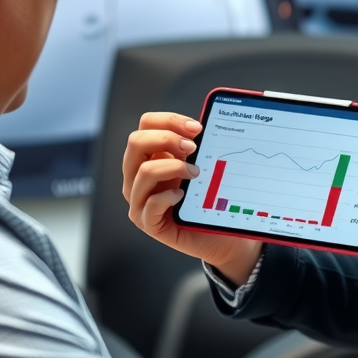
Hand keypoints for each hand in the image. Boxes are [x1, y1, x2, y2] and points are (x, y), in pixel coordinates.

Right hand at [122, 112, 262, 284]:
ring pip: (143, 171)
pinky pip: (150, 204)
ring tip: (196, 174)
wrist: (222, 237)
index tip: (197, 128)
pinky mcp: (148, 223)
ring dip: (173, 167)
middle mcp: (137, 176)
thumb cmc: (210, 200)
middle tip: (194, 148)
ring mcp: (139, 200)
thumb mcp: (204, 167)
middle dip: (167, 139)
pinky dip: (167, 197)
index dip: (170, 120)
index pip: (146, 124)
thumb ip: (198, 147)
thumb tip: (202, 126)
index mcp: (150, 156)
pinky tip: (183, 195)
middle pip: (135, 141)